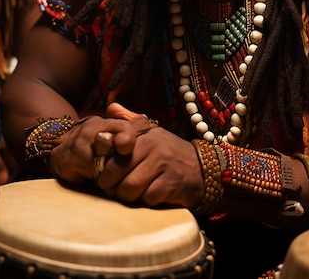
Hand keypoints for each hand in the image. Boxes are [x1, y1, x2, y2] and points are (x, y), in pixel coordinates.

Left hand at [49, 104, 202, 208]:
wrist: (203, 169)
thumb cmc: (169, 156)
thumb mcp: (152, 136)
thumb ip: (130, 126)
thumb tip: (110, 106)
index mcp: (144, 135)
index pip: (113, 150)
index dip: (105, 167)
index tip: (105, 175)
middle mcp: (153, 145)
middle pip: (117, 171)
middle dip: (111, 186)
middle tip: (114, 190)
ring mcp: (163, 163)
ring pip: (130, 187)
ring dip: (128, 197)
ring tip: (132, 195)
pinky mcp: (172, 182)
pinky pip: (147, 198)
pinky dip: (147, 201)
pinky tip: (152, 196)